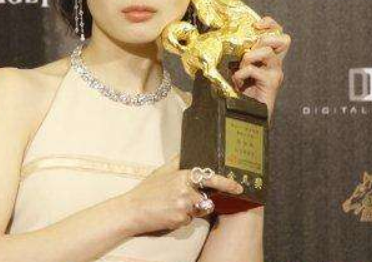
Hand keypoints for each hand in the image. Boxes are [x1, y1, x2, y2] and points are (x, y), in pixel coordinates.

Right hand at [123, 154, 243, 234]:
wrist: (133, 209)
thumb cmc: (147, 190)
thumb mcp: (161, 171)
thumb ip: (175, 162)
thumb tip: (183, 151)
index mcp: (182, 176)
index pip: (209, 178)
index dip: (226, 182)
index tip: (238, 186)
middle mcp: (185, 190)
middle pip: (207, 197)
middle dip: (207, 199)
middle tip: (208, 197)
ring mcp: (184, 206)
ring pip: (200, 210)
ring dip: (193, 210)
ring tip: (175, 205)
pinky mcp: (180, 219)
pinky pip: (190, 220)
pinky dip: (183, 219)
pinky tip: (170, 214)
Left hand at [231, 16, 291, 123]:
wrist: (247, 116)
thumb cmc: (241, 93)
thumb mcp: (238, 68)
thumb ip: (238, 56)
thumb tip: (222, 39)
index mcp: (268, 58)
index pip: (278, 32)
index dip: (270, 24)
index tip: (257, 24)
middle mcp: (276, 64)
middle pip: (282, 39)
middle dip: (262, 39)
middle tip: (249, 51)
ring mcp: (276, 74)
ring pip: (268, 52)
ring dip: (249, 56)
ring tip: (240, 67)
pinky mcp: (272, 84)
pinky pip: (255, 70)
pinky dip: (242, 73)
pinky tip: (238, 82)